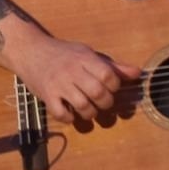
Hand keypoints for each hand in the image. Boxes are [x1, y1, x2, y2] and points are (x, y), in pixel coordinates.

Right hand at [12, 34, 141, 126]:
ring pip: (82, 105)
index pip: (108, 75)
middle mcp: (72, 70)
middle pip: (98, 92)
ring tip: (90, 110)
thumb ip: (113, 66)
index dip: (114, 86)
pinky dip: (70, 118)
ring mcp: (58, 84)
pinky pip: (62, 114)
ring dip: (90, 113)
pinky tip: (72, 113)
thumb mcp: (88, 54)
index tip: (111, 88)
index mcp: (85, 58)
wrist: (31, 50)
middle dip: (106, 102)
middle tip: (103, 102)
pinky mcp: (46, 96)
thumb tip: (137, 73)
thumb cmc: (64, 53)